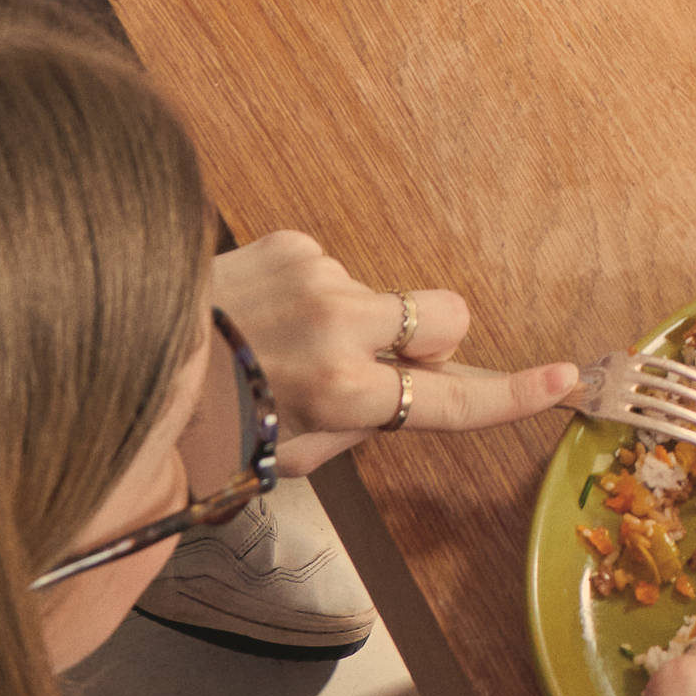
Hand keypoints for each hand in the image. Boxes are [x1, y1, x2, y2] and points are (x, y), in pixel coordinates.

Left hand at [201, 227, 576, 483]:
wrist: (133, 360)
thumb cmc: (214, 425)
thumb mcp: (293, 453)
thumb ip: (362, 422)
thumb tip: (408, 388)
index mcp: (342, 395)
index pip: (448, 399)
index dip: (510, 395)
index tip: (563, 378)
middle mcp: (339, 328)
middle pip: (447, 319)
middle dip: (433, 342)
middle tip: (378, 367)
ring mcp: (319, 276)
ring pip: (382, 299)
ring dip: (351, 323)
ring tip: (282, 347)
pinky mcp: (295, 242)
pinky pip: (335, 271)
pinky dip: (313, 295)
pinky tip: (265, 316)